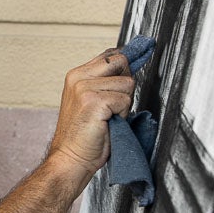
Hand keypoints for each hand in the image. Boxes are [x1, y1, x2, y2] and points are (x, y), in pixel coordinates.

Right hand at [45, 48, 135, 179]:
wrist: (71, 159)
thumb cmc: (84, 136)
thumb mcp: (92, 101)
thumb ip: (105, 81)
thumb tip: (131, 63)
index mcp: (77, 75)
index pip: (110, 55)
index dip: (126, 61)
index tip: (142, 53)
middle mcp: (78, 77)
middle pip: (121, 62)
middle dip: (125, 84)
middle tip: (112, 106)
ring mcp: (84, 88)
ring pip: (127, 83)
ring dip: (124, 104)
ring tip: (107, 117)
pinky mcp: (94, 101)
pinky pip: (125, 100)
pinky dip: (122, 115)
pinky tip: (107, 123)